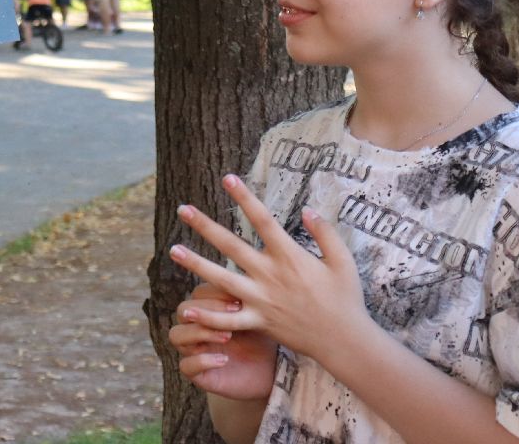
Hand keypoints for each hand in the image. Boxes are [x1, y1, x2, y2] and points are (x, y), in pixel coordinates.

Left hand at [169, 174, 368, 365]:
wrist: (343, 340)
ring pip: (221, 279)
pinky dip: (206, 316)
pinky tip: (186, 309)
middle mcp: (270, 275)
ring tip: (173, 250)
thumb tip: (308, 209)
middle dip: (205, 226)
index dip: (244, 197)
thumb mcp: (343, 260)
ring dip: (196, 264)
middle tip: (183, 209)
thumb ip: (325, 233)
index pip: (262, 220)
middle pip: (231, 245)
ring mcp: (261, 299)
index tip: (227, 178)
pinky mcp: (259, 321)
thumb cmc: (345, 298)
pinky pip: (228, 320)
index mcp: (289, 256)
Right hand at [169, 282, 276, 400]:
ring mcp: (194, 350)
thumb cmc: (263, 337)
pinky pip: (185, 366)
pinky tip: (224, 360)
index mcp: (207, 309)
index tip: (238, 298)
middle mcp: (196, 327)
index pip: (197, 293)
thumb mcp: (255, 314)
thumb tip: (243, 276)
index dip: (214, 294)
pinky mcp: (199, 374)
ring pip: (176, 335)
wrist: (273, 370)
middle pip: (183, 311)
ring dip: (200, 333)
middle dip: (207, 310)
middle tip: (234, 313)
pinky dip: (202, 361)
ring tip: (228, 336)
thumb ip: (244, 297)